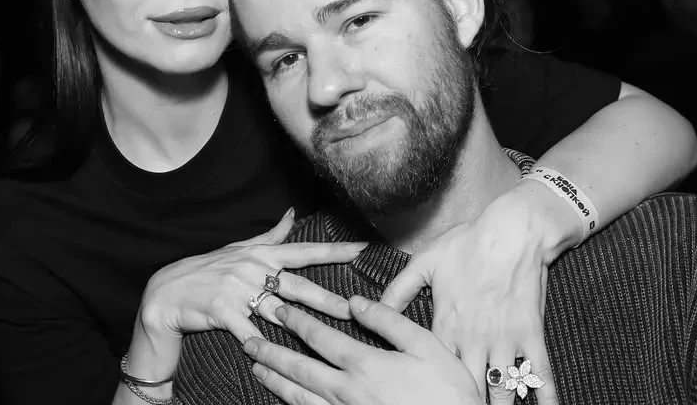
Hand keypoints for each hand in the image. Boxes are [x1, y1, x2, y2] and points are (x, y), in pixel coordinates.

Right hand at [139, 208, 366, 343]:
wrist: (167, 293)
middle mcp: (252, 269)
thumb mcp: (239, 248)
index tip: (360, 249)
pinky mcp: (224, 311)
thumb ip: (270, 236)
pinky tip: (275, 356)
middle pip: (298, 286)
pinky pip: (249, 332)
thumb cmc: (206, 271)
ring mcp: (237, 290)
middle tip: (353, 308)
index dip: (333, 250)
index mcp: (260, 255)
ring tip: (326, 338)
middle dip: (327, 298)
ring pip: (278, 311)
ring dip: (302, 325)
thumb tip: (292, 213)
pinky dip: (261, 345)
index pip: (303, 251)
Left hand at [244, 297, 482, 404]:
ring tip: (256, 367)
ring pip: (300, 396)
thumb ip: (389, 321)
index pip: (320, 337)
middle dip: (272, 352)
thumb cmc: (447, 391)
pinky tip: (284, 400)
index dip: (298, 321)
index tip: (280, 309)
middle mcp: (347, 390)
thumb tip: (357, 301)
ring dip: (275, 380)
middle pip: (299, 368)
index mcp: (365, 364)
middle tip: (249, 340)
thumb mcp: (426, 345)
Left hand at [379, 188, 560, 402]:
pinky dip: (544, 397)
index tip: (422, 398)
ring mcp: (503, 339)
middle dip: (461, 401)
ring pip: (501, 388)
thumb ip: (397, 290)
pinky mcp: (530, 335)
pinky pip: (539, 374)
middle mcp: (473, 338)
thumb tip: (366, 305)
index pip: (429, 366)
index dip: (424, 386)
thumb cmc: (466, 243)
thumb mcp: (422, 263)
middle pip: (465, 384)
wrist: (511, 231)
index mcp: (445, 323)